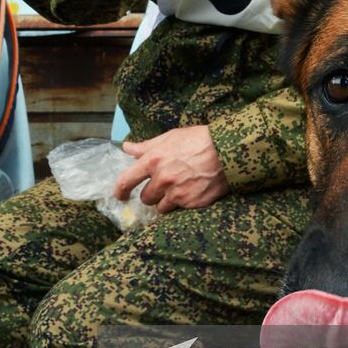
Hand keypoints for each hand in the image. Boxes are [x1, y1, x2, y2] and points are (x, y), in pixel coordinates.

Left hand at [115, 127, 230, 213]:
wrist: (228, 150)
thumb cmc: (199, 139)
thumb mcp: (171, 137)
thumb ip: (146, 146)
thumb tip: (126, 148)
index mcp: (154, 160)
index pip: (126, 181)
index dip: (120, 191)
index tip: (120, 196)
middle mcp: (163, 179)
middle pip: (146, 198)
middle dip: (153, 193)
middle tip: (165, 185)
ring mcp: (177, 193)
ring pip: (161, 207)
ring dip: (167, 201)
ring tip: (181, 188)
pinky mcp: (191, 203)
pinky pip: (179, 210)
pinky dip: (183, 203)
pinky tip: (193, 191)